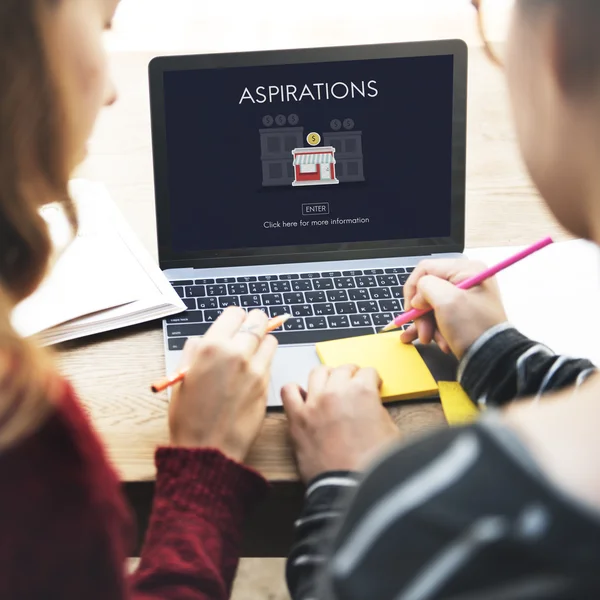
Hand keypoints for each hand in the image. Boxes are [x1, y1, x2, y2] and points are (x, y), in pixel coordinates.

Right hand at [169, 307, 277, 461]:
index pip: (235, 313)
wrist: (208, 449)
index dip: (234, 318)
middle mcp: (237, 353)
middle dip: (253, 323)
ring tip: (251, 353)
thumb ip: (194, 352)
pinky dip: (265, 361)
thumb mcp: (181, 378)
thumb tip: (203, 340)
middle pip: (258, 321)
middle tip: (248, 331)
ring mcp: (256, 369)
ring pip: (270, 339)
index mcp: (212, 347)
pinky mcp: (267, 384)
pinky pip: (271, 361)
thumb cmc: (189, 417)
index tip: (233, 324)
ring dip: (262, 341)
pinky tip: (252, 371)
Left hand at [281, 365, 399, 482]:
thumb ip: (378, 410)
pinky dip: (295, 390)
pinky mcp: (297, 418)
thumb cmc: (372, 465)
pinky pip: (288, 391)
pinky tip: (303, 398)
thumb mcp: (391, 431)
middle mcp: (336, 391)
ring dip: (326, 376)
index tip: (371, 386)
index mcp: (363, 391)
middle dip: (351, 375)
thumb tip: (371, 406)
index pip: (368, 372)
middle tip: (353, 385)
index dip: (372, 380)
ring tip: (330, 386)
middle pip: (343, 369)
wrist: (350, 488)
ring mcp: (314, 403)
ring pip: (317, 372)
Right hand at [400, 259, 507, 358]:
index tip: (410, 310)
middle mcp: (466, 280)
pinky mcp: (462, 314)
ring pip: (431, 306)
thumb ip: (426, 287)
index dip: (413, 289)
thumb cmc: (473, 328)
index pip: (425, 269)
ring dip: (426, 324)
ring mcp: (464, 298)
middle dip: (421, 313)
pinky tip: (430, 340)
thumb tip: (418, 297)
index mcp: (466, 270)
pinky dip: (432, 329)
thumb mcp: (447, 301)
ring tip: (429, 339)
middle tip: (423, 331)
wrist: (492, 359)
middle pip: (427, 290)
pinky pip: (439, 316)